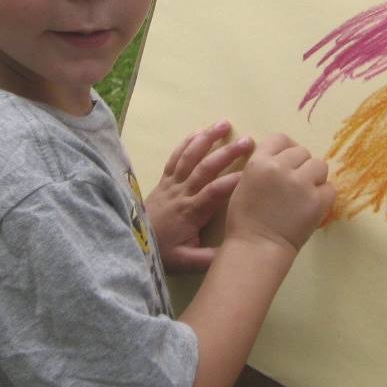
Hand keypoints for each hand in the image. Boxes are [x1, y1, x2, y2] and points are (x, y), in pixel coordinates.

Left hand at [147, 121, 250, 272]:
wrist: (132, 245)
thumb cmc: (163, 253)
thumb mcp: (187, 262)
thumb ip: (210, 258)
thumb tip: (237, 252)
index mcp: (191, 212)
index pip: (215, 192)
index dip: (234, 181)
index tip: (254, 173)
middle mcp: (181, 193)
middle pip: (205, 168)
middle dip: (227, 152)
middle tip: (248, 140)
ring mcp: (171, 184)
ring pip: (190, 157)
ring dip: (207, 138)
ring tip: (224, 123)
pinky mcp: (164, 180)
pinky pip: (175, 157)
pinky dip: (186, 142)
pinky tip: (199, 131)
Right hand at [223, 133, 333, 256]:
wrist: (257, 247)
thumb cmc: (245, 219)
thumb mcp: (244, 183)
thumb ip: (262, 166)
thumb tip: (283, 157)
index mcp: (259, 162)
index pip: (280, 139)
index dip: (286, 149)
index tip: (287, 161)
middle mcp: (281, 168)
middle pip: (302, 152)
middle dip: (300, 165)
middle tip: (295, 183)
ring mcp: (301, 184)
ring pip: (319, 165)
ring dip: (314, 176)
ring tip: (305, 193)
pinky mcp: (317, 200)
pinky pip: (329, 187)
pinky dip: (323, 195)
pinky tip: (312, 205)